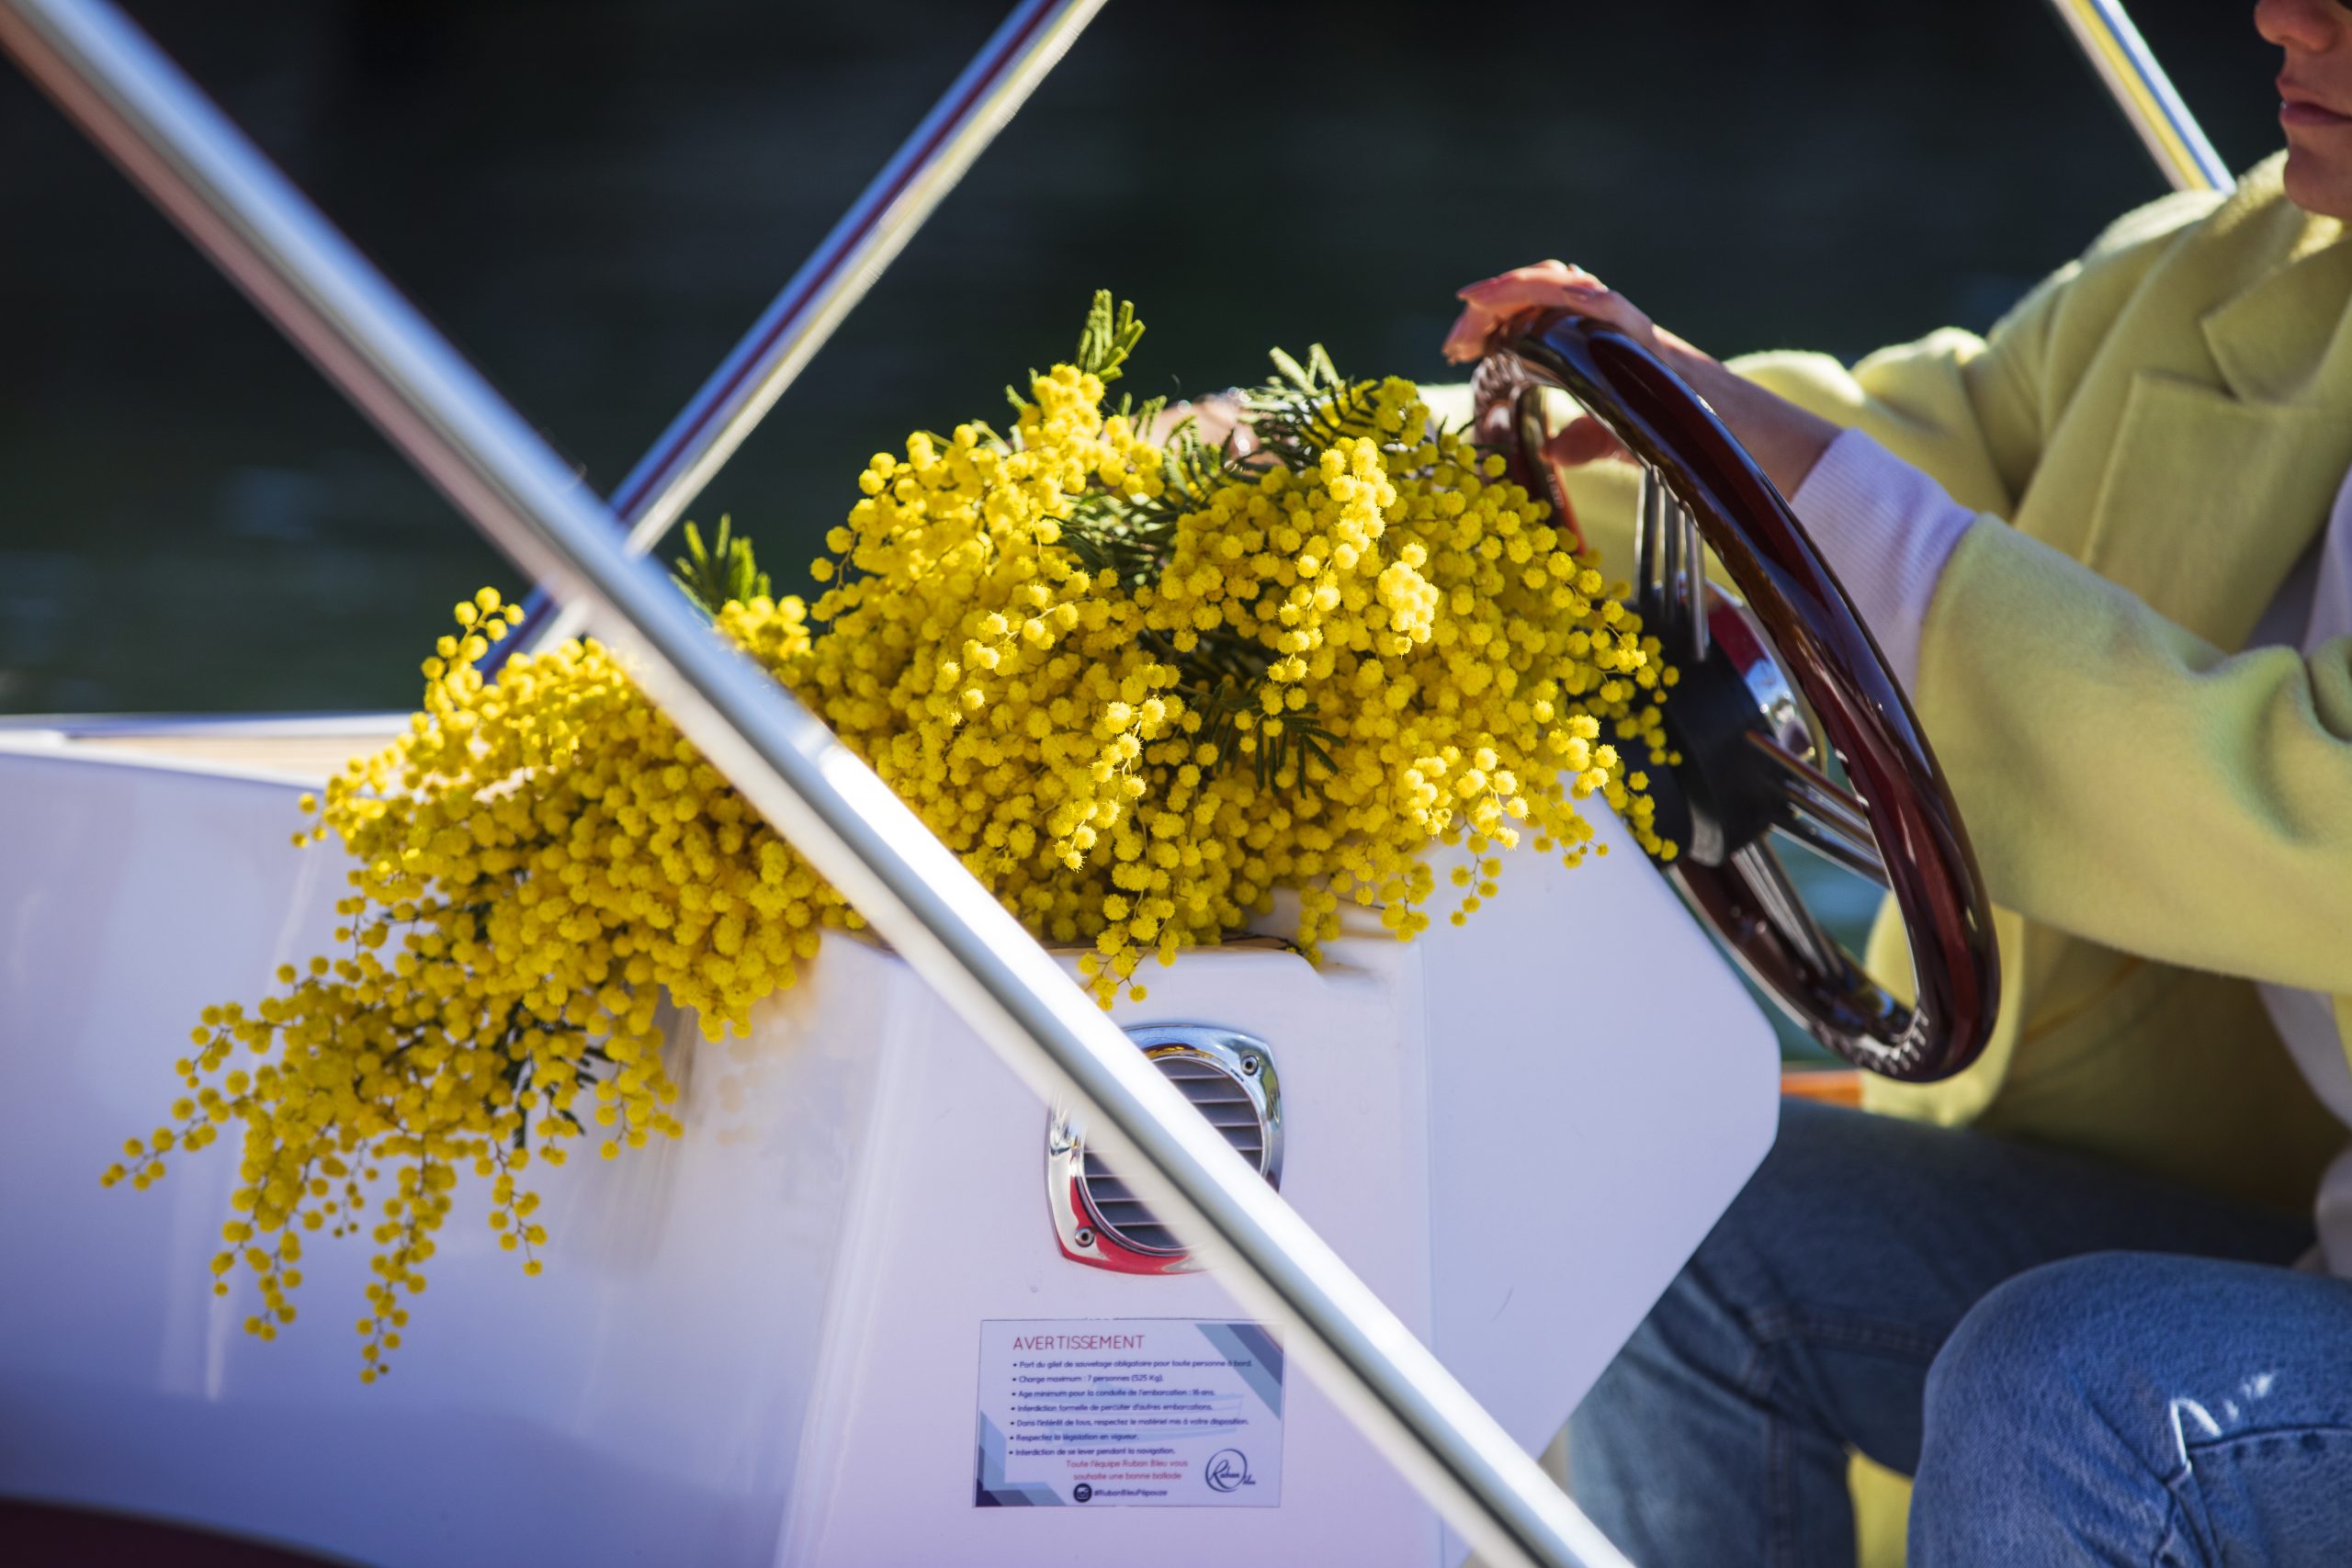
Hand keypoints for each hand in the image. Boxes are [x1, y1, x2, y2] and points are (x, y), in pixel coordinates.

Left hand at [1441, 260, 1839, 497]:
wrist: (1755, 453)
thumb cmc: (1693, 442)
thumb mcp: (1624, 438)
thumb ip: (1585, 438)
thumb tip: (1549, 450)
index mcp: (1604, 345)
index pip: (1544, 307)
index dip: (1498, 313)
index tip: (1458, 343)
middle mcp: (1618, 328)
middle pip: (1551, 284)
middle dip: (1498, 297)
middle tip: (1458, 330)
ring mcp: (1638, 334)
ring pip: (1576, 285)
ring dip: (1522, 289)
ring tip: (1478, 305)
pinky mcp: (1656, 350)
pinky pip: (1614, 312)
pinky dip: (1574, 301)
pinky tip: (1539, 306)